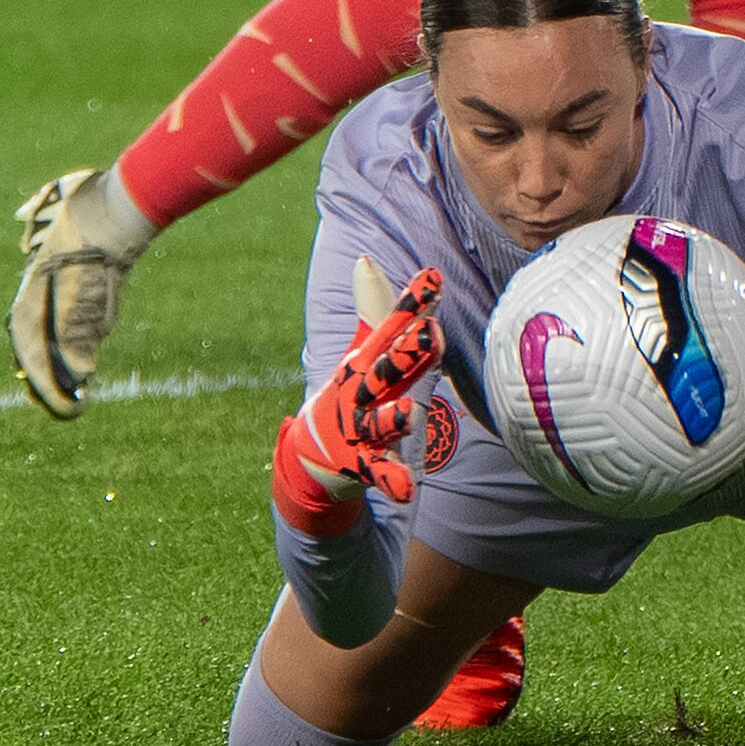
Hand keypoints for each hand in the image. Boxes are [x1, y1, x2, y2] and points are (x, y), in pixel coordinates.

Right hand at [271, 259, 443, 525]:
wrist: (311, 454)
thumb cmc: (350, 395)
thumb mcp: (362, 352)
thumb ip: (375, 308)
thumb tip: (365, 256)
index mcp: (365, 362)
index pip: (392, 327)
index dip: (413, 304)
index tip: (433, 278)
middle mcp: (361, 392)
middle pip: (386, 369)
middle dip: (407, 352)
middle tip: (430, 333)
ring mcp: (359, 428)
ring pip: (380, 422)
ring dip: (393, 418)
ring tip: (409, 412)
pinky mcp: (361, 463)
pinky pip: (380, 473)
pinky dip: (391, 481)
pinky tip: (407, 489)